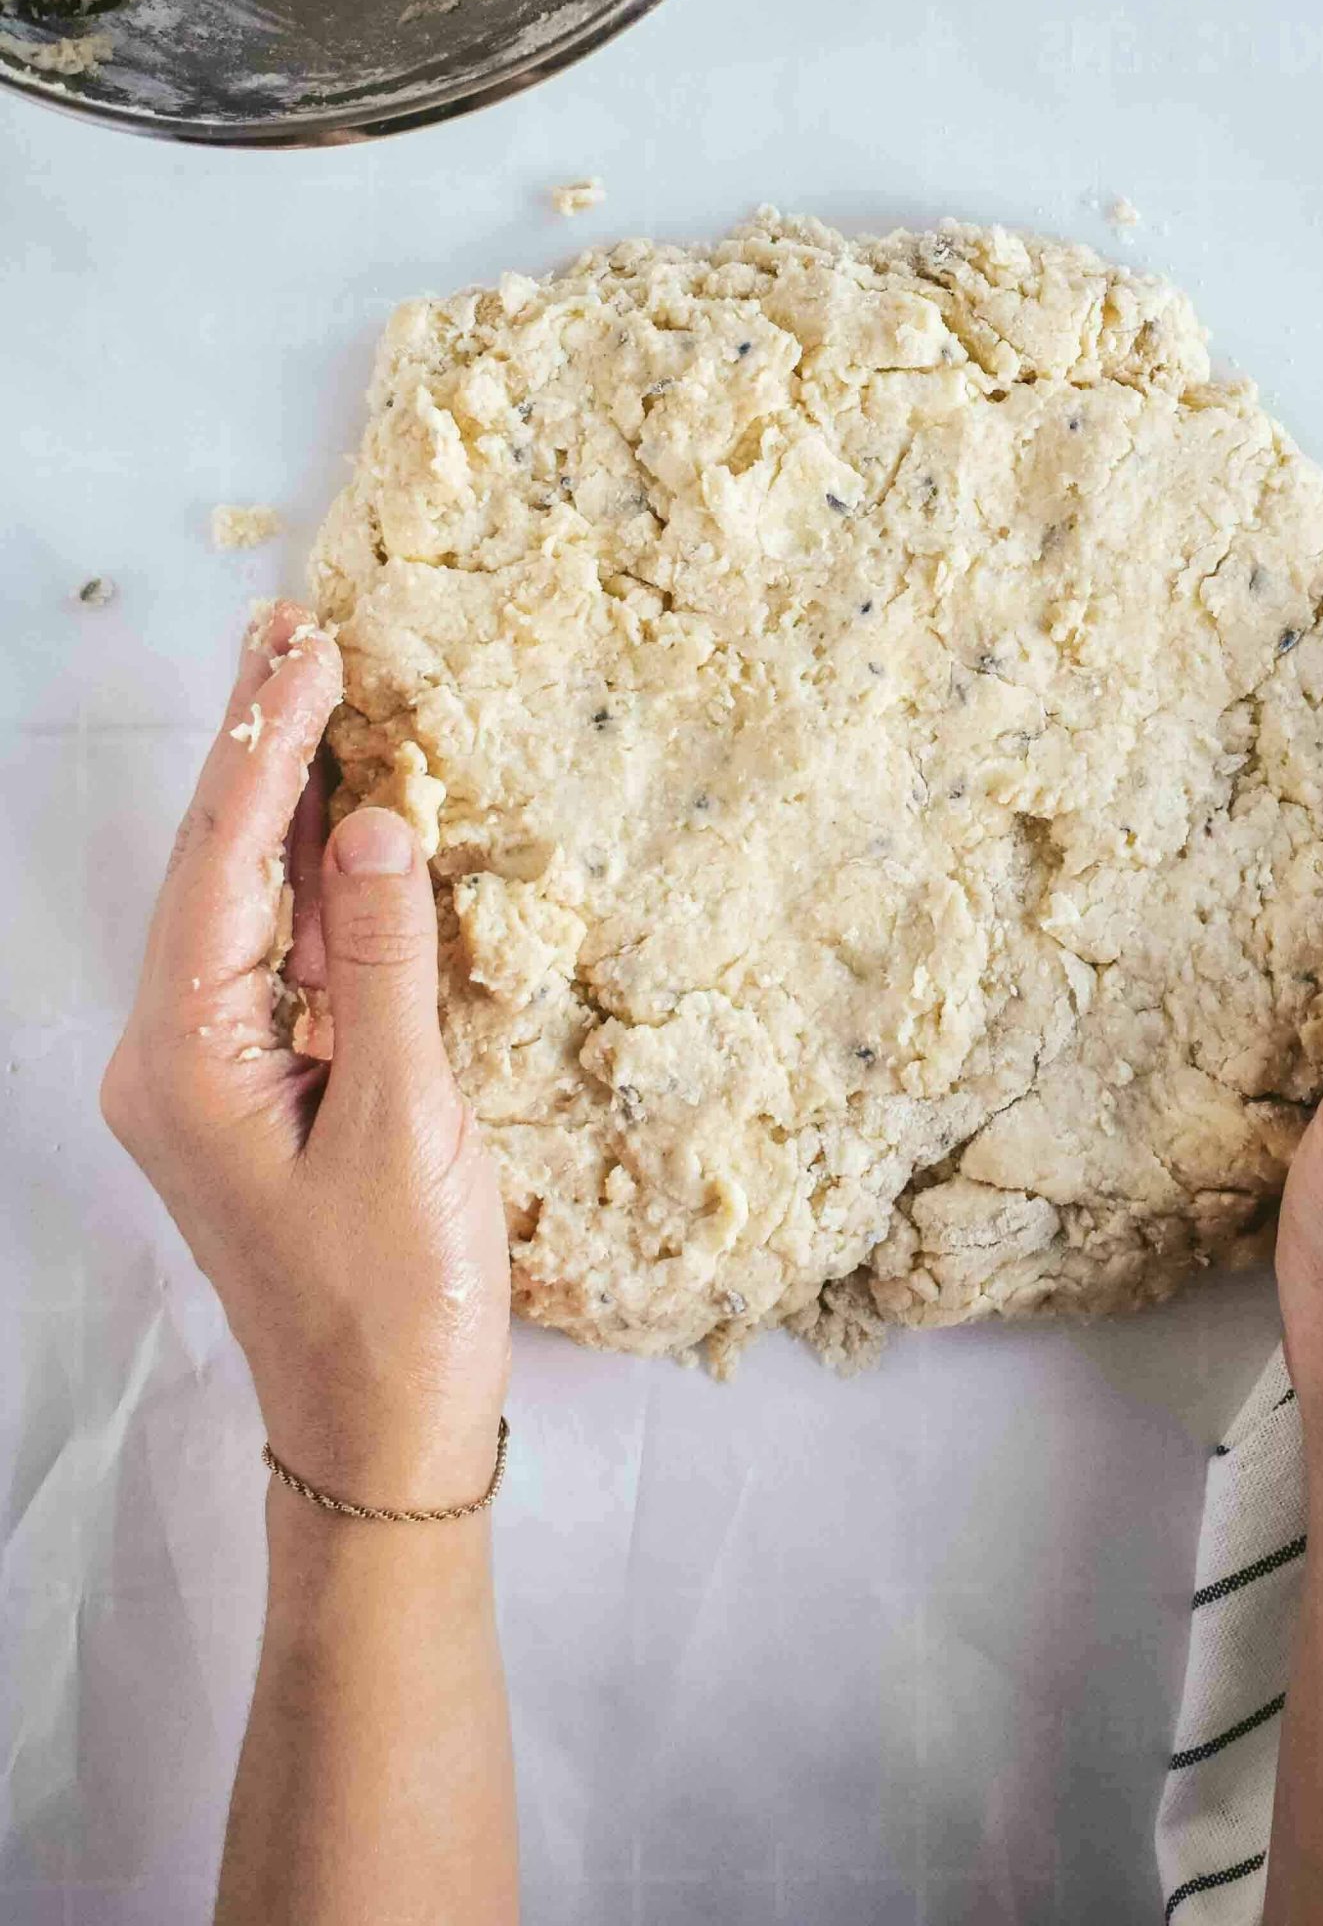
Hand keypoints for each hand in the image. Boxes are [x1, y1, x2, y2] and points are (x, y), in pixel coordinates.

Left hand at [102, 602, 510, 1507]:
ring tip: (308, 680)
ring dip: (281, 797)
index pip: (222, 867)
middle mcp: (171, 1054)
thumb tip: (378, 822)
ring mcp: (206, 1072)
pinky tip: (337, 812)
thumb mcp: (408, 1125)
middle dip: (255, 745)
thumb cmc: (398, 1300)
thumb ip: (387, 965)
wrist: (379, 1439)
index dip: (268, 750)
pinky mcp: (251, 1090)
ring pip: (241, 901)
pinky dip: (309, 875)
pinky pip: (274, 955)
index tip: (312, 649)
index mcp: (186, 1060)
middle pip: (211, 866)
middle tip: (292, 626)